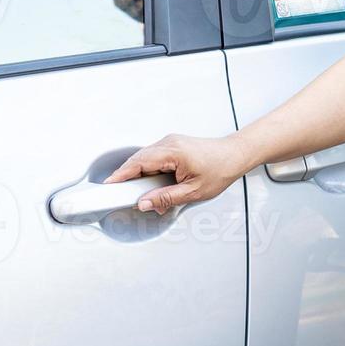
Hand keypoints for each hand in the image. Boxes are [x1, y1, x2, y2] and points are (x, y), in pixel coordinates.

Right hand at [105, 133, 252, 214]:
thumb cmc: (221, 169)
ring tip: (149, 193)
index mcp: (173, 152)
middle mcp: (169, 143)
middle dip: (131, 179)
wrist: (236, 154)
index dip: (121, 175)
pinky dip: (152, 171)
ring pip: (146, 159)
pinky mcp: (173, 145)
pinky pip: (154, 158)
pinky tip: (158, 185)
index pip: (138, 163)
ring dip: (143, 176)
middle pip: (139, 160)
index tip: (108, 186)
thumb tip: (144, 203)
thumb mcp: (193, 191)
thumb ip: (166, 198)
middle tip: (125, 196)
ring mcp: (171, 142)